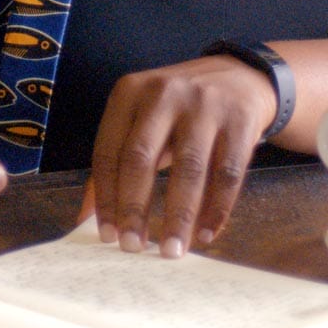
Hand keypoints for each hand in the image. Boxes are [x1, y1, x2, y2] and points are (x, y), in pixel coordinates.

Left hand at [90, 54, 275, 256]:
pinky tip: (205, 234)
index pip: (109, 151)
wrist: (239, 76)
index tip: (107, 235)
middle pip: (142, 158)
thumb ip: (113, 162)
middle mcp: (164, 94)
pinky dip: (216, 209)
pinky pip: (227, 173)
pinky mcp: (240, 121)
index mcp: (129, 92)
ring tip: (171, 251)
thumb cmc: (177, 108)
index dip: (105, 197)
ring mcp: (205, 105)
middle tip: (133, 248)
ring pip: (188, 169)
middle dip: (135, 208)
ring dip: (178, 216)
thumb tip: (86, 218)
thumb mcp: (140, 118)